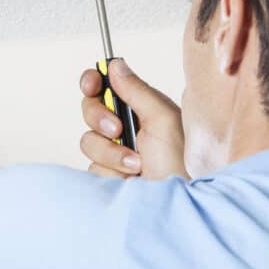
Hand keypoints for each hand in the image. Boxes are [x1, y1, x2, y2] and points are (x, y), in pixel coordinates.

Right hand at [79, 58, 187, 179]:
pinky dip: (111, 170)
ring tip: (136, 164)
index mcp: (140, 108)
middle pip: (89, 109)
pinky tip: (130, 178)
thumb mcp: (163, 119)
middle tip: (117, 129)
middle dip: (99, 118)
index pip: (106, 86)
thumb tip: (115, 65)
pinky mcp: (107, 173)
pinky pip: (92, 165)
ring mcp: (113, 151)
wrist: (175, 204)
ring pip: (88, 140)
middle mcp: (125, 127)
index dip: (93, 82)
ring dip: (111, 152)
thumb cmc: (179, 164)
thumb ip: (137, 90)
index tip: (92, 85)